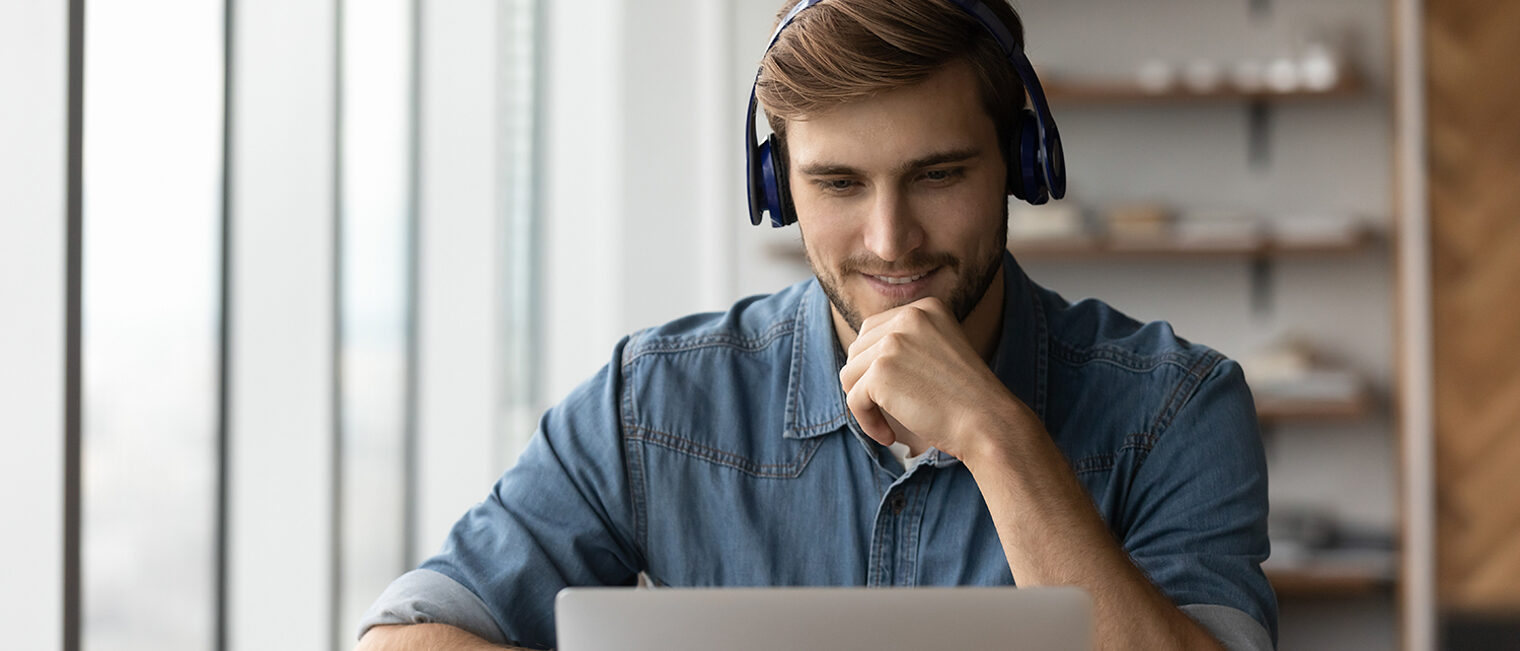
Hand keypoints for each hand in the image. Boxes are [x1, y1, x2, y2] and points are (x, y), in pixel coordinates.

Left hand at [837, 297, 1030, 461]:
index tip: (897, 391)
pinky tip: (889, 436)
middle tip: (890, 410)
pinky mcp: (880, 371)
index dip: (876, 366)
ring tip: (889, 424)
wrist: (989, 423)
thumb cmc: (966, 400)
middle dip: (867, 384)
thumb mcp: (940, 353)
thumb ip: (907, 344)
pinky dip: (867, 422)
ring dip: (865, 404)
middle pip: (858, 350)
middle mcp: (909, 316)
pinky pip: (854, 400)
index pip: (875, 330)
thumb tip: (857, 354)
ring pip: (850, 374)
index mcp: (926, 308)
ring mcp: (893, 341)